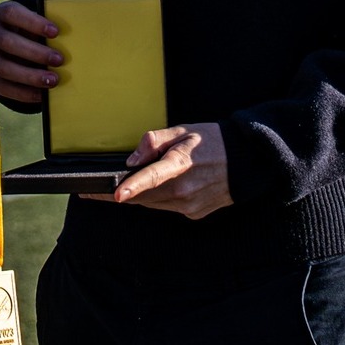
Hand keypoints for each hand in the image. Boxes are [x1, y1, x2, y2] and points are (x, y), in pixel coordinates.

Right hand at [0, 0, 62, 104]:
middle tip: (59, 60)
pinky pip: (3, 87)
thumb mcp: (30, 23)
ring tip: (53, 80)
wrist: (4, 42)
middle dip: (35, 52)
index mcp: (1, 14)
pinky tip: (41, 94)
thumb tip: (67, 42)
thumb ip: (42, 30)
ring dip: (31, 76)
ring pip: (4, 68)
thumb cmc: (25, 30)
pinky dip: (23, 93)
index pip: (12, 13)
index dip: (33, 22)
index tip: (55, 31)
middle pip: (7, 42)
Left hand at [81, 123, 231, 219]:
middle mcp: (185, 190)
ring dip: (141, 194)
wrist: (247, 160)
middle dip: (122, 192)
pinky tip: (163, 186)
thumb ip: (153, 141)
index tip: (116, 194)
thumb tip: (132, 160)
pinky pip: (167, 207)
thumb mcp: (182, 130)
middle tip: (97, 189)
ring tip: (134, 181)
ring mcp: (190, 205)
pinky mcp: (194, 213)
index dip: (132, 186)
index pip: (152, 178)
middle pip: (144, 196)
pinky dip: (159, 198)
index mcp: (181, 164)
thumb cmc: (213, 142)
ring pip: (153, 203)